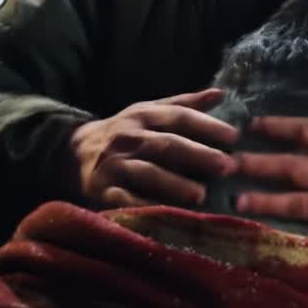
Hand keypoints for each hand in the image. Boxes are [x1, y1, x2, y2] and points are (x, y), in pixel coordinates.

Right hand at [69, 89, 238, 208]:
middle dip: (198, 155)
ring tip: (201, 195)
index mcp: (144, 115)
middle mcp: (129, 137)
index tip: (234, 137)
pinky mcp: (101, 190)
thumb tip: (221, 93)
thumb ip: (184, 104)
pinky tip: (166, 215)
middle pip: (167, 145)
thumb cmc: (125, 132)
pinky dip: (144, 207)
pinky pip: (124, 200)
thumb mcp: (150, 112)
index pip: (179, 117)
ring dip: (174, 184)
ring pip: (146, 173)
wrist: (72, 152)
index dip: (206, 125)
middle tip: (227, 167)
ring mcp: (114, 164)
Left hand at [233, 86, 307, 252]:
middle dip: (259, 163)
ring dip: (266, 200)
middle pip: (293, 167)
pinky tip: (270, 234)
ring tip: (239, 198)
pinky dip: (293, 237)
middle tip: (230, 161)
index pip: (307, 133)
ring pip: (297, 203)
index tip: (254, 125)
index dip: (277, 127)